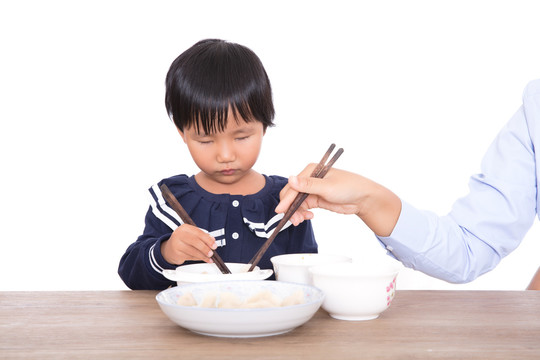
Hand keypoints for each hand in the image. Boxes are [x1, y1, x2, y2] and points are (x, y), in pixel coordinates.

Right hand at [160, 224, 217, 264]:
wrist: (169, 249)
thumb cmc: (183, 241)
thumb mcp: (192, 235)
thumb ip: (202, 236)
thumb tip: (213, 240)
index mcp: (185, 228)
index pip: (198, 232)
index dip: (208, 239)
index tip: (214, 245)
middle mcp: (179, 234)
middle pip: (195, 241)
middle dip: (205, 248)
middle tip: (211, 252)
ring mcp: (177, 244)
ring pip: (193, 251)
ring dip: (203, 255)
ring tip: (209, 257)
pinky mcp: (176, 253)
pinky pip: (190, 257)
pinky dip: (198, 258)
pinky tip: (203, 259)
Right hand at [275, 165, 400, 236]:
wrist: (364, 198)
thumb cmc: (349, 187)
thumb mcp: (328, 187)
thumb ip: (308, 185)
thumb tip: (291, 179)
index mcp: (311, 171)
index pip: (293, 186)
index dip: (286, 199)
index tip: (280, 211)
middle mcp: (309, 179)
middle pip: (292, 194)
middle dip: (290, 208)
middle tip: (294, 220)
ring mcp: (312, 190)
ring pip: (296, 203)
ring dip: (296, 213)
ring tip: (300, 221)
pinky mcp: (316, 199)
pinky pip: (303, 207)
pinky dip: (303, 213)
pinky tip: (308, 217)